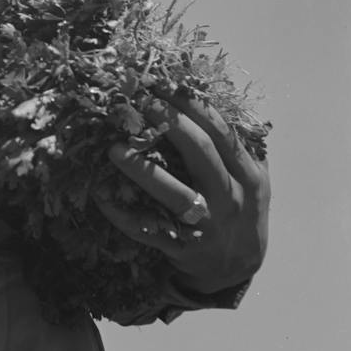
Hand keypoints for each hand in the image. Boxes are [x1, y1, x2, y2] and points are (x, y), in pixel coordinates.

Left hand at [95, 93, 269, 295]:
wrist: (236, 267)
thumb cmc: (237, 205)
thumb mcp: (249, 174)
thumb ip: (234, 140)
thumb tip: (206, 90)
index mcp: (247, 174)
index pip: (221, 131)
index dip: (193, 104)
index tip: (164, 82)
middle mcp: (231, 197)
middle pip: (203, 153)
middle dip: (172, 123)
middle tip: (141, 101)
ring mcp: (208, 225)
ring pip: (175, 195)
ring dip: (143, 171)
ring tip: (113, 148)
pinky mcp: (183, 248)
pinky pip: (149, 230)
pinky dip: (123, 214)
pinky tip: (100, 194)